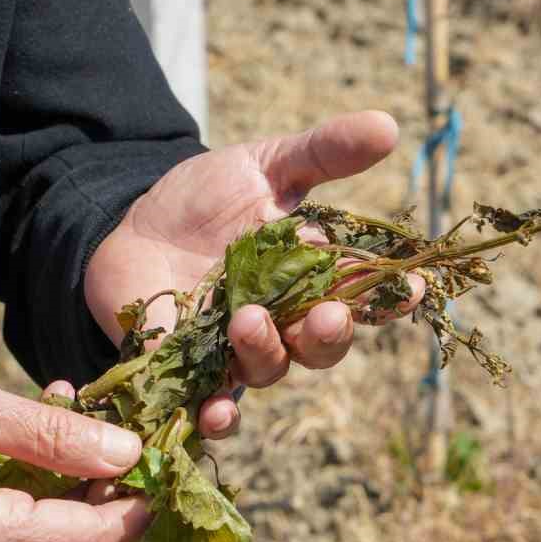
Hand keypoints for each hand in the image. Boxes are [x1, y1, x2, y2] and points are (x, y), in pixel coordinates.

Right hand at [0, 362, 148, 541]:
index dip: (138, 498)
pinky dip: (38, 497)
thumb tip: (129, 451)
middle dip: (110, 490)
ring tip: (70, 415)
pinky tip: (35, 440)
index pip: (93, 538)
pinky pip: (16, 541)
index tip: (164, 447)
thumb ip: (53, 434)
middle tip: (123, 423)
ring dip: (74, 488)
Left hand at [84, 110, 421, 439]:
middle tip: (326, 314)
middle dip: (329, 334)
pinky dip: (217, 416)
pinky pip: (211, 407)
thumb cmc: (207, 197)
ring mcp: (236, 351)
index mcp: (312, 276)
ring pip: (269, 370)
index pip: (364, 293)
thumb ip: (323, 152)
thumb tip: (389, 125)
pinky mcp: (189, 372)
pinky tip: (215, 412)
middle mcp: (284, 322)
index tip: (413, 286)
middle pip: (322, 346)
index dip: (391, 296)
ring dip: (266, 353)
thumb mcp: (266, 166)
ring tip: (248, 320)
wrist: (127, 221)